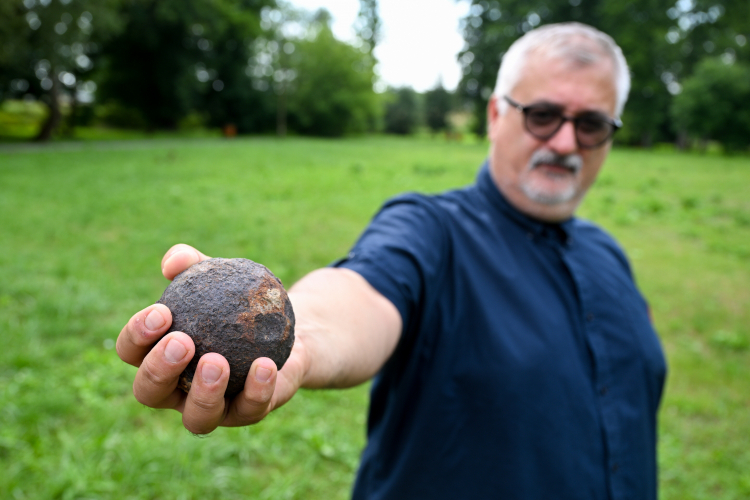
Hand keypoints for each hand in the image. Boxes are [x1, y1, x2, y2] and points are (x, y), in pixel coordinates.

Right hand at [116, 244, 308, 433]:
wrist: (284, 330)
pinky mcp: (248, 414)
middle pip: (149, 393)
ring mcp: (212, 409)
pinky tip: (265, 364)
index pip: (131, 352)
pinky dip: (257, 389)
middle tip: (183, 342)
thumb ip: (192, 263)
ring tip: (216, 361)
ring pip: (196, 418)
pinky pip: (250, 409)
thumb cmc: (235, 303)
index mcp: (158, 357)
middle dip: (159, 370)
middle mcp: (177, 391)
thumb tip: (173, 262)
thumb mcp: (216, 275)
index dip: (137, 335)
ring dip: (203, 392)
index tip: (162, 312)